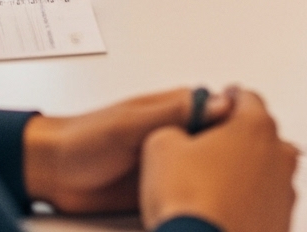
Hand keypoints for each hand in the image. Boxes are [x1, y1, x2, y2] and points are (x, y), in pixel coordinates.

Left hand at [25, 87, 229, 214]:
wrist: (53, 173)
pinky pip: (187, 191)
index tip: (254, 143)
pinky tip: (203, 204)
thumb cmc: (83, 139)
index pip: (224, 112)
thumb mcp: (131, 123)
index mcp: (175, 108)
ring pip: (207, 170)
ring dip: (216, 180)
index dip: (240, 128)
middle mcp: (176, 133)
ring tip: (229, 194)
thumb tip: (221, 102)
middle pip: (220, 145)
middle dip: (232, 159)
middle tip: (243, 176)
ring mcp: (170, 162)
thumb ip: (174, 113)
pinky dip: (196, 197)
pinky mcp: (161, 186)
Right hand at [140, 88, 295, 231]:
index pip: (246, 98)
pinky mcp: (283, 222)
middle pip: (260, 135)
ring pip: (266, 171)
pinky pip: (266, 203)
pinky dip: (250, 203)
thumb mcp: (160, 147)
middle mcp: (279, 156)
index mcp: (255, 126)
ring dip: (246, 173)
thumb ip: (173, 128)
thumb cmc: (190, 202)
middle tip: (209, 150)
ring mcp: (285, 191)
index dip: (225, 100)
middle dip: (237, 139)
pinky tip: (224, 210)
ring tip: (214, 186)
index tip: (216, 105)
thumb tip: (175, 136)